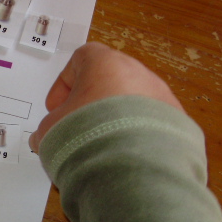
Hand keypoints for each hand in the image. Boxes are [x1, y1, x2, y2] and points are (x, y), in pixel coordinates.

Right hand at [29, 42, 183, 152]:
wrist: (130, 163)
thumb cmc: (88, 134)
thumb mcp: (50, 128)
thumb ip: (47, 127)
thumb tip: (45, 137)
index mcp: (104, 63)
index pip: (80, 58)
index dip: (64, 83)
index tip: (56, 105)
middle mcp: (137, 73)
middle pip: (108, 80)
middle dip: (89, 103)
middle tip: (76, 125)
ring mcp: (159, 96)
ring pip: (130, 103)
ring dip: (112, 119)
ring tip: (97, 145)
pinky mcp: (175, 122)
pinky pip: (148, 124)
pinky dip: (133, 136)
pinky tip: (119, 155)